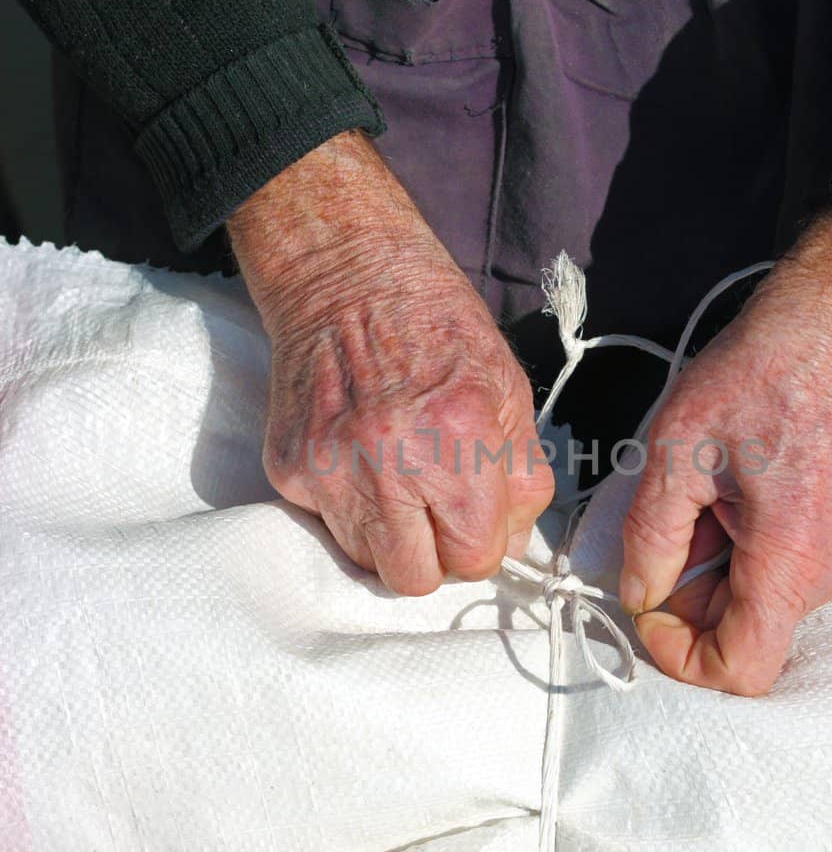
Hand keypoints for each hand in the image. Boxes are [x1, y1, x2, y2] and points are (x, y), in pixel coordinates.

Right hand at [228, 131, 553, 594]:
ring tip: (396, 477)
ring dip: (389, 536)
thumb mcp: (508, 388)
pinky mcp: (288, 468)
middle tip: (436, 513)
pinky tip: (360, 456)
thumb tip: (512, 545)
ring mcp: (329, 468)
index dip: (480, 544)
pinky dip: (347, 506)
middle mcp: (388, 461)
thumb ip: (522, 477)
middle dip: (433, 556)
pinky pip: (325, 525)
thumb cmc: (438, 325)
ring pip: (366, 561)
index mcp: (457, 439)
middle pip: (414, 580)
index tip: (475, 518)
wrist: (346, 271)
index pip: (474, 557)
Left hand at [619, 210, 831, 693]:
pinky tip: (723, 489)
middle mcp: (826, 573)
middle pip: (740, 634)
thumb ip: (651, 536)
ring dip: (706, 565)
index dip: (681, 657)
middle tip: (664, 520)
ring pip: (752, 603)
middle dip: (685, 596)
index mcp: (792, 559)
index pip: (741, 668)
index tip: (647, 608)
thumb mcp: (678, 450)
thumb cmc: (762, 374)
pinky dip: (732, 547)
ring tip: (698, 490)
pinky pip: (772, 573)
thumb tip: (638, 594)